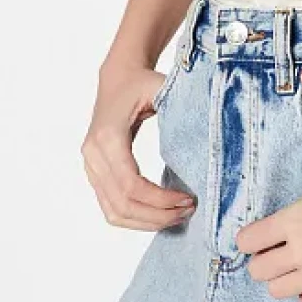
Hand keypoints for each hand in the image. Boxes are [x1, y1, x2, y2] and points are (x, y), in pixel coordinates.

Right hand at [80, 61, 195, 231]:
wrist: (118, 79)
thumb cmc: (142, 83)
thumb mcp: (161, 87)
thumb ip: (179, 104)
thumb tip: (211, 128)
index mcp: (108, 135)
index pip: (131, 183)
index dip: (160, 199)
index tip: (188, 199)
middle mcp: (93, 154)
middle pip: (122, 203)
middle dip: (157, 215)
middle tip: (188, 211)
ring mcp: (91, 167)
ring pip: (114, 212)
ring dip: (147, 222)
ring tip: (176, 216)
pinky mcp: (95, 175)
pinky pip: (110, 208)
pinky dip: (135, 219)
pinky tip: (159, 214)